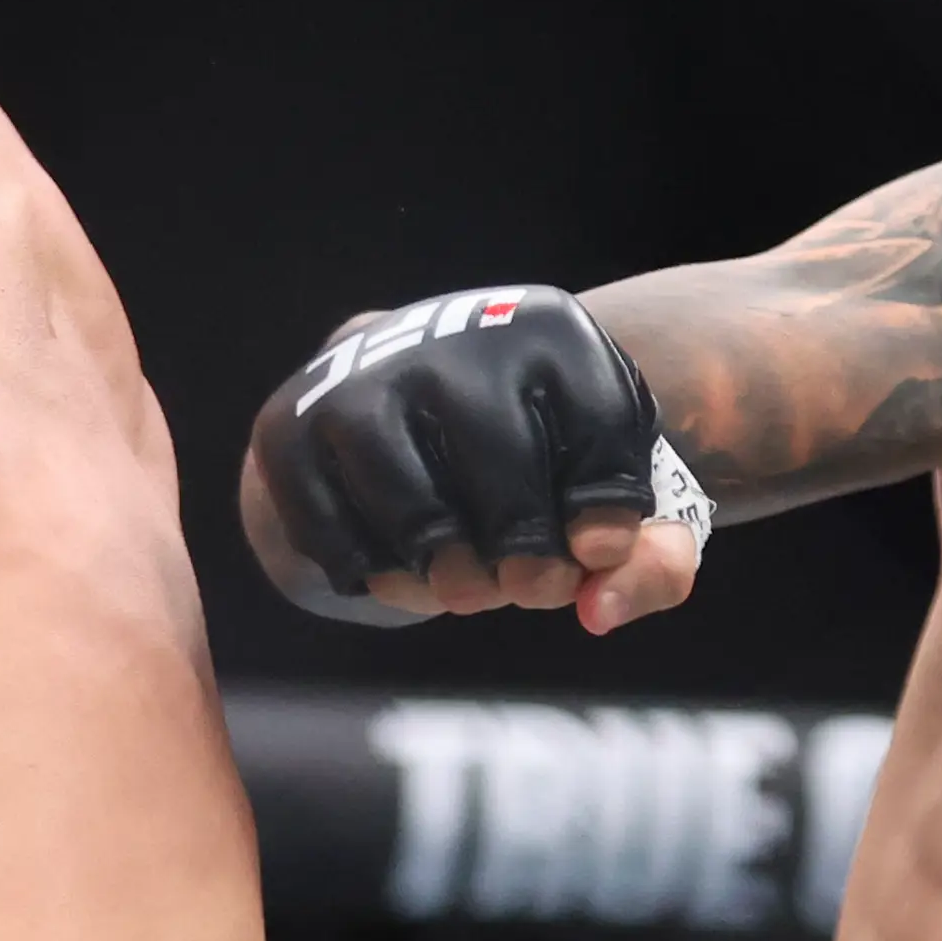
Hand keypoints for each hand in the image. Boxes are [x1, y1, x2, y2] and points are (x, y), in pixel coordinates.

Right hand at [244, 285, 707, 633]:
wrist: (412, 398)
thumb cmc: (536, 459)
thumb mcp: (615, 491)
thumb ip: (653, 559)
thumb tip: (600, 610)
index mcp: (548, 329)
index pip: (600, 427)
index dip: (607, 513)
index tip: (597, 550)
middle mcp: (449, 335)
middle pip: (500, 461)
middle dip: (526, 556)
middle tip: (530, 589)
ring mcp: (359, 380)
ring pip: (412, 507)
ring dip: (447, 577)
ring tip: (463, 586)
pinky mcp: (288, 429)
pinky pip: (333, 534)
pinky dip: (374, 575)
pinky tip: (401, 566)